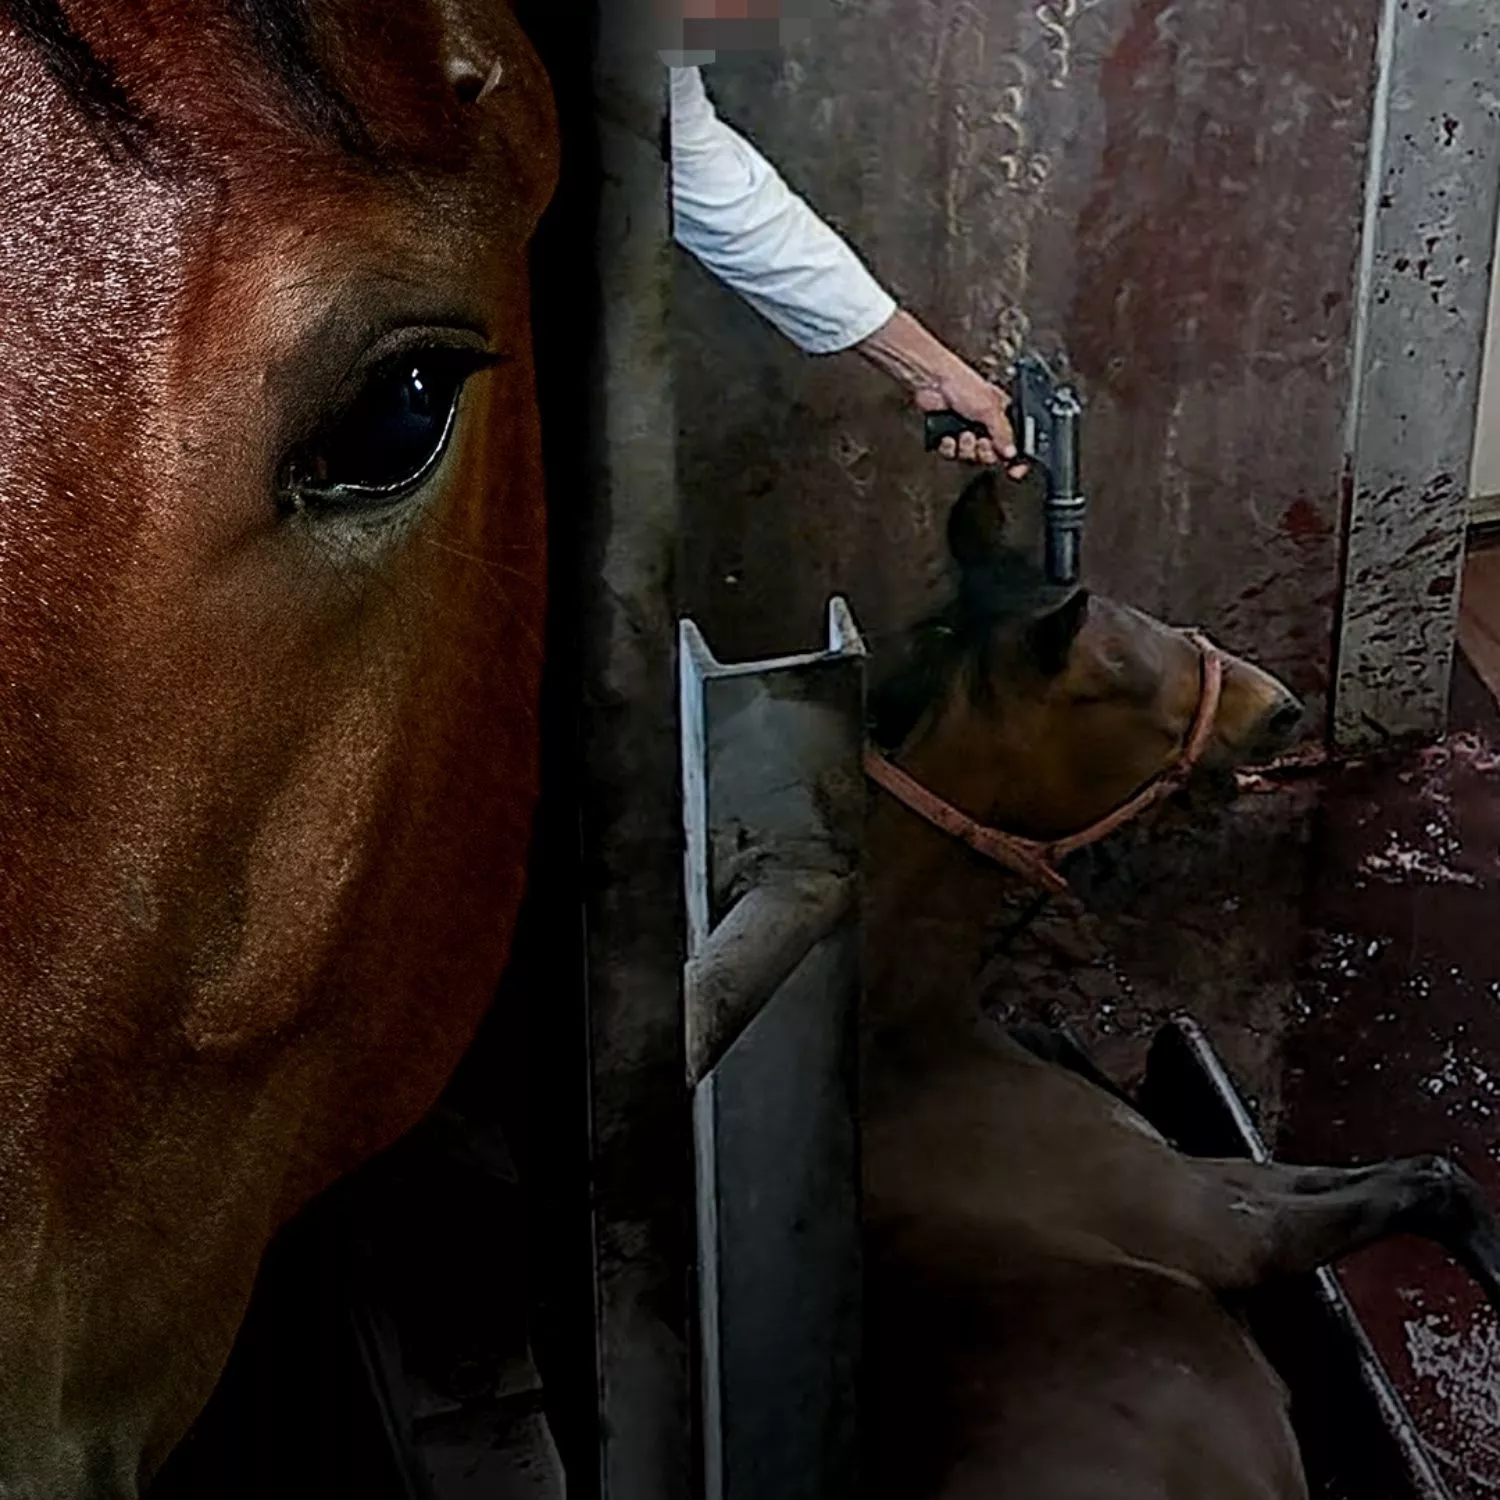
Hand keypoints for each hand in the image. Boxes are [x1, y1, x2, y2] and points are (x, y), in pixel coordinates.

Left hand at [855, 308, 1028, 476]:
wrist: (932, 382)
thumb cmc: (962, 383)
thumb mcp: (989, 408)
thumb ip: (1003, 433)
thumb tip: (1012, 452)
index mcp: (1002, 416)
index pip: (1014, 444)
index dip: (1015, 459)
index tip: (1014, 470)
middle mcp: (986, 426)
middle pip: (992, 455)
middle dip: (985, 452)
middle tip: (982, 443)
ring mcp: (967, 431)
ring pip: (971, 457)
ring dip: (966, 449)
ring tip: (964, 435)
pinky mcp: (949, 436)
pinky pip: (952, 454)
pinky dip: (950, 448)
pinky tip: (949, 436)